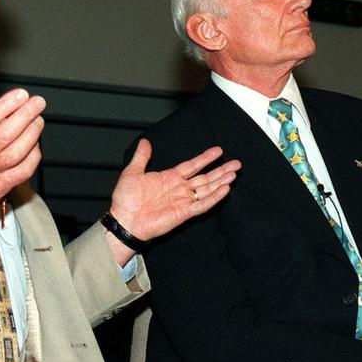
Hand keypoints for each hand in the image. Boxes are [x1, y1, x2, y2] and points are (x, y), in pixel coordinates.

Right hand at [0, 89, 44, 239]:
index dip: (6, 105)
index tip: (21, 94)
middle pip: (6, 133)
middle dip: (26, 115)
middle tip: (38, 102)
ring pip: (17, 151)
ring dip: (32, 134)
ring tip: (38, 120)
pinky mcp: (0, 186)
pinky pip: (23, 171)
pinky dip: (33, 157)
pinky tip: (35, 145)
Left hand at [104, 139, 240, 262]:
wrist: (124, 219)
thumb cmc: (126, 200)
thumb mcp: (133, 172)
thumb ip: (142, 157)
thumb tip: (145, 142)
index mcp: (169, 178)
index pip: (193, 165)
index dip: (205, 158)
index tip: (218, 151)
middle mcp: (179, 189)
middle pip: (205, 178)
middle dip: (221, 170)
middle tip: (236, 163)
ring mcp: (183, 201)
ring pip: (207, 189)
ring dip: (221, 182)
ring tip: (234, 173)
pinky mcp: (184, 213)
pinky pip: (203, 204)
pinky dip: (214, 197)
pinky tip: (225, 189)